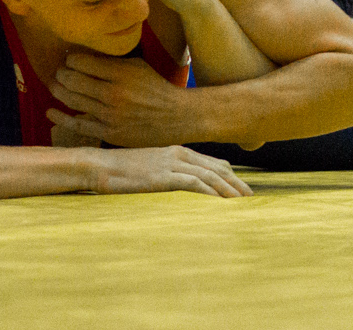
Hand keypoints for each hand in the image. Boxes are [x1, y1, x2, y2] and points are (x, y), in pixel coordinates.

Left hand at [49, 53, 196, 147]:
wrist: (175, 117)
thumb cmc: (154, 87)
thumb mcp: (136, 65)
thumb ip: (111, 61)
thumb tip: (81, 56)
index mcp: (121, 73)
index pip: (82, 62)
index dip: (70, 59)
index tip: (69, 59)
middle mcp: (113, 94)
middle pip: (73, 80)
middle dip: (61, 73)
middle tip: (59, 71)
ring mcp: (110, 115)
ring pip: (73, 100)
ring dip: (58, 90)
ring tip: (54, 84)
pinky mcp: (109, 133)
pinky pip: (79, 125)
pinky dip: (62, 118)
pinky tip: (50, 111)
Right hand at [85, 146, 250, 197]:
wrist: (99, 166)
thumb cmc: (121, 170)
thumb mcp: (149, 168)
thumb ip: (168, 173)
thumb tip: (180, 186)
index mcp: (176, 150)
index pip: (214, 162)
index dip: (232, 175)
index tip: (243, 189)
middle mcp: (178, 153)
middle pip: (218, 167)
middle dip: (237, 183)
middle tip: (252, 198)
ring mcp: (171, 163)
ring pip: (211, 175)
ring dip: (230, 190)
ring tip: (244, 203)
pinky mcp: (164, 176)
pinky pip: (195, 184)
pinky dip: (212, 192)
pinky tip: (222, 202)